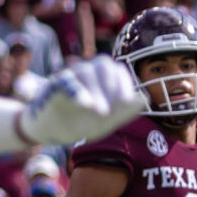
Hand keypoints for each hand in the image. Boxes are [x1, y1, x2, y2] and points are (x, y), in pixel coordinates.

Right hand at [17, 56, 145, 146]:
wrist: (52, 131)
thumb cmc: (81, 121)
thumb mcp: (106, 122)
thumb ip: (124, 112)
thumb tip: (145, 98)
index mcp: (102, 79)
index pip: (118, 70)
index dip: (124, 83)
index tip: (127, 101)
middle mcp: (87, 72)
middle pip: (103, 64)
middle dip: (112, 86)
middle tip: (114, 109)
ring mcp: (70, 76)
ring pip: (85, 71)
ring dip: (97, 92)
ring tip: (101, 113)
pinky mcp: (53, 85)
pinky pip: (65, 81)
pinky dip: (76, 90)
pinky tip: (86, 104)